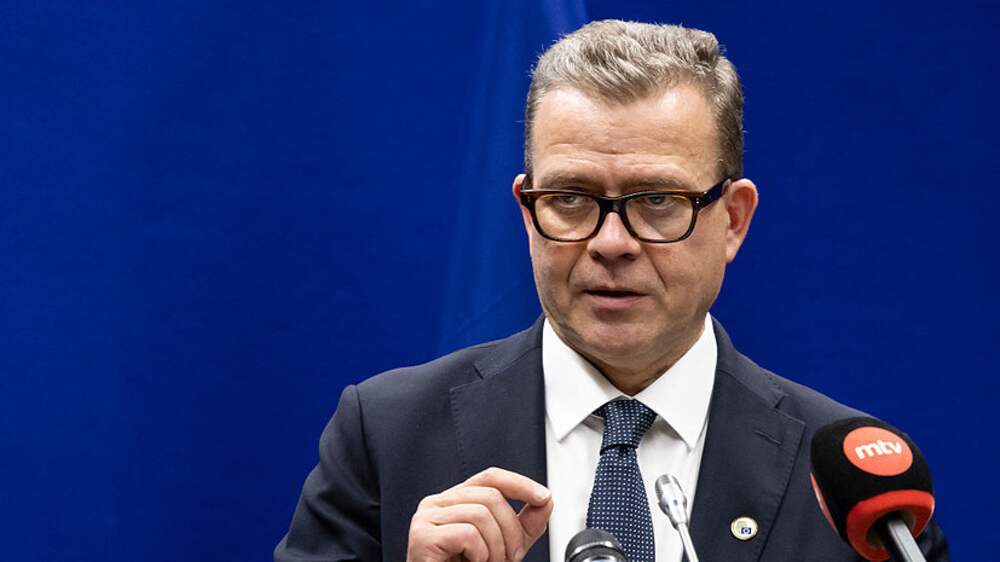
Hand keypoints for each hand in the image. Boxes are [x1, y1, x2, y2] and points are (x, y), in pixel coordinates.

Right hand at [406, 467, 553, 561]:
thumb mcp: (504, 545)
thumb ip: (524, 524)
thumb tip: (545, 501)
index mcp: (454, 500)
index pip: (490, 477)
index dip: (519, 484)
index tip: (544, 497)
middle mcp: (436, 503)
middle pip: (490, 496)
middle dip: (510, 531)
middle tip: (509, 558)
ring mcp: (426, 518)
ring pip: (480, 514)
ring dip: (495, 547)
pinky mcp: (422, 536)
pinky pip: (467, 534)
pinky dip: (479, 554)